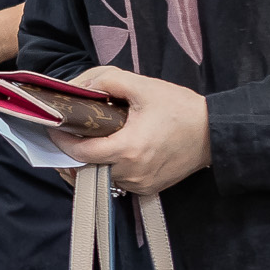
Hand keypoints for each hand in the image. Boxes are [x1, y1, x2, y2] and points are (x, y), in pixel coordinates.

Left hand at [48, 67, 210, 194]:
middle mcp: (130, 173)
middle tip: (67, 133)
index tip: (54, 127)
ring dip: (89, 163)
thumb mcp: (145, 87)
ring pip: (99, 178)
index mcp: (127, 150)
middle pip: (85, 169)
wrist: (215, 133)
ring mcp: (139, 185)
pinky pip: (116, 183)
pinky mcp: (147, 189)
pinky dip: (107, 170)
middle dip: (71, 153)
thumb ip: (109, 80)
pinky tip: (108, 152)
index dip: (62, 141)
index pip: (79, 154)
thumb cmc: (181, 109)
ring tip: (86, 141)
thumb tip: (82, 86)